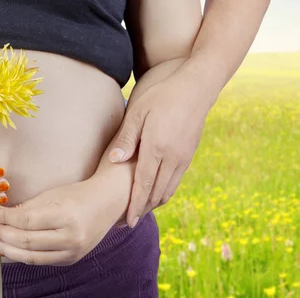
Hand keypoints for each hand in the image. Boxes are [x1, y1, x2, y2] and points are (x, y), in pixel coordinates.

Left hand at [0, 178, 121, 265]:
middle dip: (1, 235)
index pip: (26, 222)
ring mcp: (72, 253)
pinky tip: (7, 248)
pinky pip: (39, 261)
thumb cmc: (78, 195)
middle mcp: (71, 238)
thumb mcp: (52, 195)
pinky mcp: (70, 260)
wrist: (107, 204)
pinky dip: (21, 255)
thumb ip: (26, 208)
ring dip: (6, 250)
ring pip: (31, 257)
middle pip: (26, 241)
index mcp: (66, 216)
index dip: (4, 219)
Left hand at [108, 64, 212, 226]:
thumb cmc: (162, 96)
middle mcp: (173, 158)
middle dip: (142, 210)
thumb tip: (114, 161)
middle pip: (156, 193)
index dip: (134, 205)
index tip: (127, 221)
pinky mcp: (189, 155)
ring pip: (168, 190)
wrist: (197, 87)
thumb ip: (127, 138)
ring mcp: (184, 158)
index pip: (144, 185)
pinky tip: (154, 194)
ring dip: (154, 203)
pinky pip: (175, 181)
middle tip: (128, 222)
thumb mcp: (137, 112)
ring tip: (139, 212)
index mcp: (158, 148)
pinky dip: (164, 192)